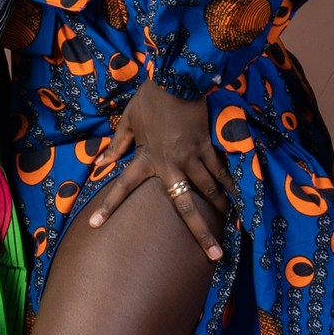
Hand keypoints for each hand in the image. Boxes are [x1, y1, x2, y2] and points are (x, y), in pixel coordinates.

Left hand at [86, 82, 238, 260]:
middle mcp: (169, 165)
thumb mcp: (129, 119)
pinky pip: (220, 171)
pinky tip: (239, 199)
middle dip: (200, 232)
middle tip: (213, 256)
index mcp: (146, 159)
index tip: (94, 227)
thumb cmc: (151, 98)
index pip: (123, 186)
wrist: (177, 78)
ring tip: (229, 229)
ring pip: (208, 191)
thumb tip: (101, 162)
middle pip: (184, 205)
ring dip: (220, 211)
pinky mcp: (207, 146)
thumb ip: (117, 143)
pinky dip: (229, 185)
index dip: (108, 206)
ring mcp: (191, 157)